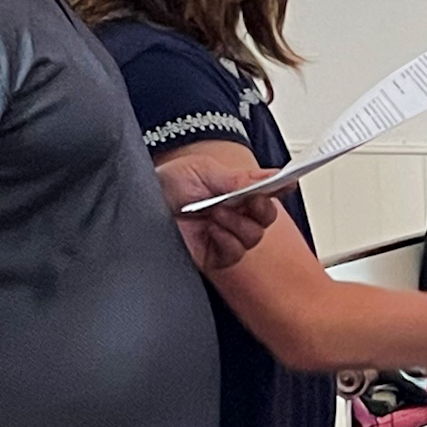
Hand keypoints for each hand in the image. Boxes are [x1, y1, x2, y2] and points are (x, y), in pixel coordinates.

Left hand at [156, 154, 281, 270]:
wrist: (140, 205)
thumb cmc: (166, 184)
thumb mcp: (203, 171)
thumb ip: (239, 178)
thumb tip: (272, 177)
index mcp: (236, 190)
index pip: (268, 191)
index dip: (281, 187)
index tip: (286, 184)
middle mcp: (235, 213)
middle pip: (268, 217)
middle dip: (259, 208)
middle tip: (244, 200)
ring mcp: (226, 235)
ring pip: (254, 236)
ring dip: (236, 222)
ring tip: (215, 213)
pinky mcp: (215, 254)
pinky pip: (235, 253)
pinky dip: (226, 240)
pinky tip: (211, 230)